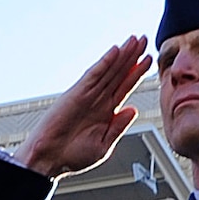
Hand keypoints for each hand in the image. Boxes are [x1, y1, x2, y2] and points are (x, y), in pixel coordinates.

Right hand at [16, 37, 152, 178]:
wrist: (48, 160)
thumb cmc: (71, 156)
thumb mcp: (103, 145)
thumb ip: (118, 127)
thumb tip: (132, 110)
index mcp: (106, 113)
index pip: (125, 87)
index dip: (137, 73)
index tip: (149, 60)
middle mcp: (97, 100)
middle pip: (119, 73)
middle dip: (132, 57)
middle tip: (144, 39)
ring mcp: (87, 95)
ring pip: (109, 70)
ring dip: (122, 55)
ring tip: (135, 40)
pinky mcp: (76, 93)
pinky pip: (93, 75)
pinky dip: (104, 62)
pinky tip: (115, 51)